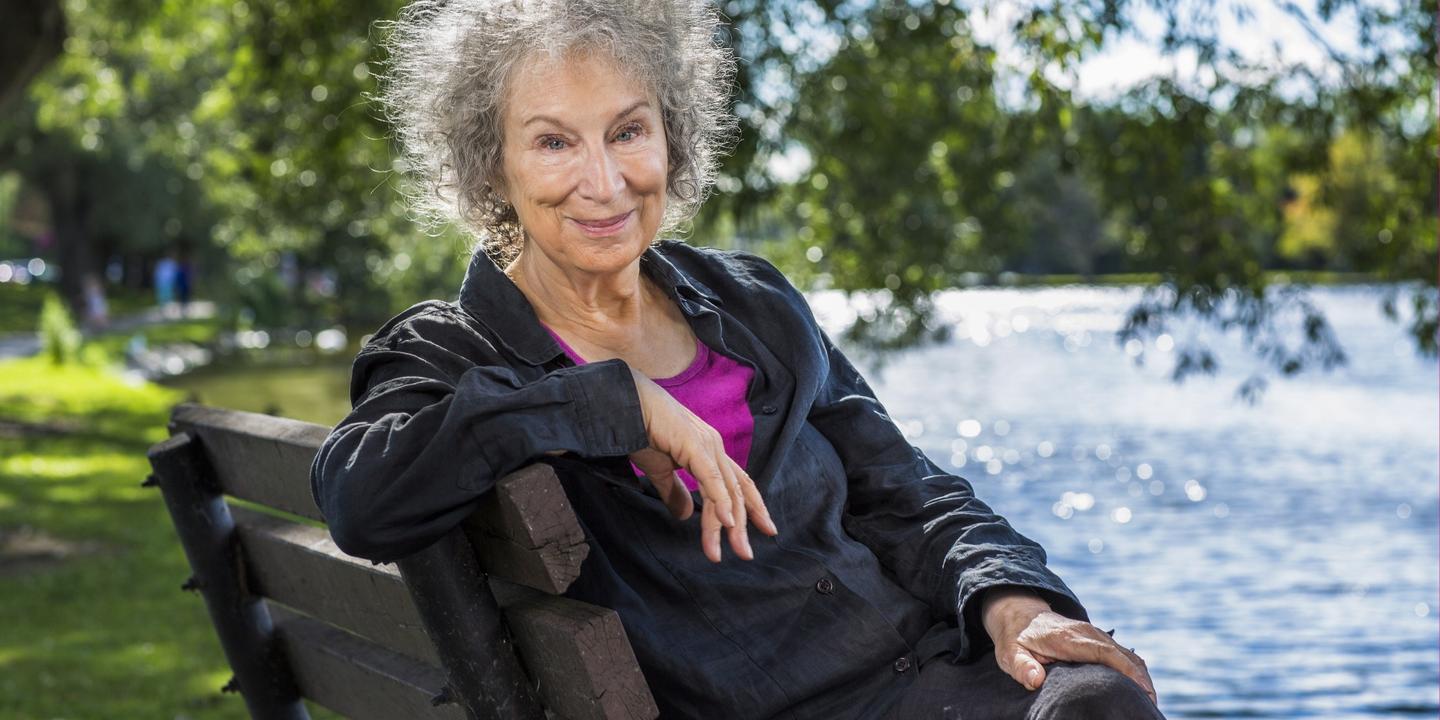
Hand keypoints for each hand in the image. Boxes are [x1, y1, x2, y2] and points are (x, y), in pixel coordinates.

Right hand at [627, 368, 777, 562]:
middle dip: (745, 524)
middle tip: (746, 553)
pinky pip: (712, 480)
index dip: (753, 506)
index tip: (764, 529)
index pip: (738, 482)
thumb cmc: (639, 430)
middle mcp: (714, 446)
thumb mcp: (660, 469)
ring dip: (729, 524)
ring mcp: (707, 445)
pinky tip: (726, 524)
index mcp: (709, 450)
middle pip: (737, 491)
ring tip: (729, 551)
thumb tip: (686, 515)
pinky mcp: (695, 446)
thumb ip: (674, 492)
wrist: (624, 404)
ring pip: (726, 490)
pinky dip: (720, 502)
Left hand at [980, 587, 1156, 704]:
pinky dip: (1136, 670)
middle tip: (1152, 706)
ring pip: (1128, 655)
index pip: (1106, 653)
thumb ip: (1022, 666)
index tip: (1143, 690)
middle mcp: (1088, 633)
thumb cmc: (1015, 638)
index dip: (1127, 671)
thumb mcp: (1010, 653)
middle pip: (1125, 655)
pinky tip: (1140, 689)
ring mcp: (1096, 635)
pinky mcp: (1098, 640)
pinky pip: (1124, 654)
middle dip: (1142, 680)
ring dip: (1142, 676)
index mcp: (1070, 638)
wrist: (1019, 613)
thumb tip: (1036, 680)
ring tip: (1150, 702)